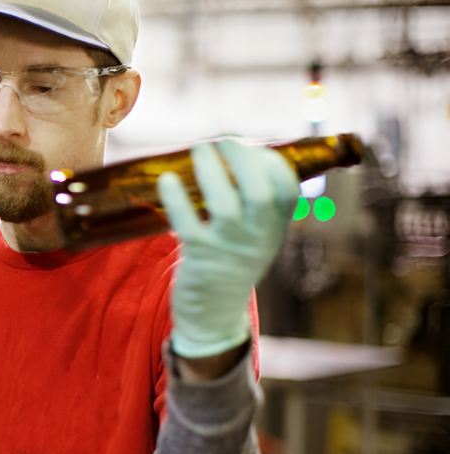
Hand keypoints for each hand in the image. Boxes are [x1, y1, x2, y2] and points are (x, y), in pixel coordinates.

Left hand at [159, 140, 300, 358]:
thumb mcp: (256, 233)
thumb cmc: (232, 259)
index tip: (252, 147)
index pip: (286, 189)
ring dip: (211, 171)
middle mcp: (257, 237)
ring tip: (199, 150)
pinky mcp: (199, 257)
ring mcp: (228, 248)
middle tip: (223, 141)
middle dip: (243, 159)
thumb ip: (254, 200)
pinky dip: (176, 199)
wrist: (214, 311)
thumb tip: (238, 151)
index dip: (271, 161)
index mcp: (274, 227)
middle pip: (260, 193)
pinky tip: (167, 179)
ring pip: (224, 206)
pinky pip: (187, 224)